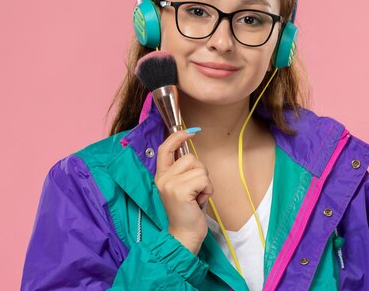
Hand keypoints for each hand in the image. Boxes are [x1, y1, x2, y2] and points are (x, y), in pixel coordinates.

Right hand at [154, 129, 212, 254]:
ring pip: (199, 168)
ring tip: (197, 197)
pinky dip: (207, 190)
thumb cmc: (187, 212)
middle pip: (190, 158)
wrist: (184, 235)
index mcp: (161, 175)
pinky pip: (203, 179)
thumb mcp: (181, 187)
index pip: (165, 148)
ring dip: (205, 183)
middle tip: (195, 191)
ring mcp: (169, 184)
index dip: (177, 137)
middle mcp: (162, 177)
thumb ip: (182, 171)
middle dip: (200, 172)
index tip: (190, 132)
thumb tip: (189, 148)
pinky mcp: (179, 191)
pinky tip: (199, 201)